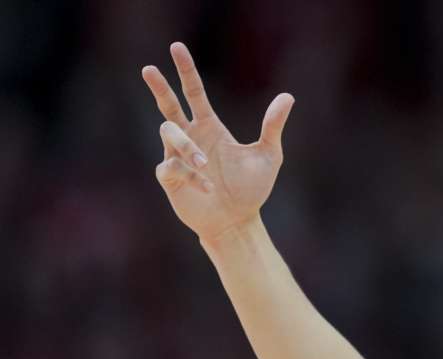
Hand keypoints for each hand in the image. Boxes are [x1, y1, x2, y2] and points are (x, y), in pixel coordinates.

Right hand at [142, 42, 293, 241]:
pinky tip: (208, 187)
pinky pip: (172, 167)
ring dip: (186, 146)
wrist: (238, 221)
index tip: (177, 48)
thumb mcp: (269, 155)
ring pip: (168, 134)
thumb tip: (288, 96)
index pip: (194, 92)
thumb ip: (273, 126)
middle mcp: (191, 137)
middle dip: (160, 87)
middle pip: (168, 105)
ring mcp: (177, 157)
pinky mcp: (171, 178)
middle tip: (148, 69)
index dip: (186, 71)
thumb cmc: (251, 189)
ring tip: (204, 163)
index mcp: (210, 127)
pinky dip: (190, 175)